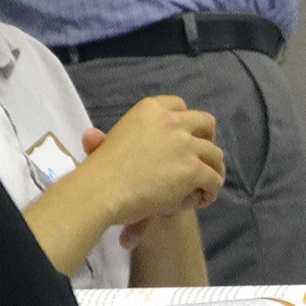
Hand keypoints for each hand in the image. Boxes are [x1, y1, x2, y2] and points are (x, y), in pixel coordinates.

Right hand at [76, 95, 223, 227]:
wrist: (102, 189)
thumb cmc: (99, 170)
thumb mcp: (105, 144)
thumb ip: (106, 139)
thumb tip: (90, 135)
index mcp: (150, 109)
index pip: (180, 106)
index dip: (186, 124)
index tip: (184, 139)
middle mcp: (172, 121)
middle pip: (206, 123)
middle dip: (207, 140)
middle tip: (199, 160)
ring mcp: (185, 144)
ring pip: (215, 154)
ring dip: (212, 169)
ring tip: (203, 186)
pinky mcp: (192, 169)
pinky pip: (214, 179)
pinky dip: (211, 191)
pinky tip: (201, 200)